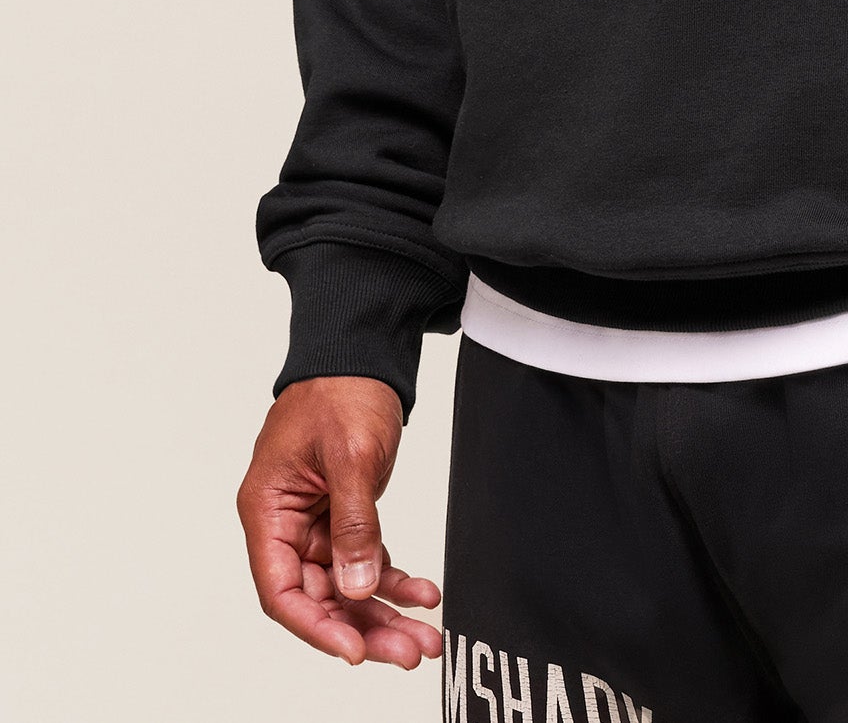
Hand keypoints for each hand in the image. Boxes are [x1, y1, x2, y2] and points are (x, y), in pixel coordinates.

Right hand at [237, 376, 442, 668]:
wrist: (362, 352)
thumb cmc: (341, 389)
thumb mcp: (350, 454)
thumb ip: (353, 522)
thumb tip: (356, 586)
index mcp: (268, 509)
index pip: (281, 589)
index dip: (316, 626)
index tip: (354, 648)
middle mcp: (286, 522)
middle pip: (318, 596)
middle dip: (364, 626)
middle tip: (409, 651)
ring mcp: (315, 520)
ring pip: (345, 584)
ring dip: (384, 611)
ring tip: (425, 637)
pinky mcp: (344, 513)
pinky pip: (365, 559)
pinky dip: (393, 578)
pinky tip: (423, 594)